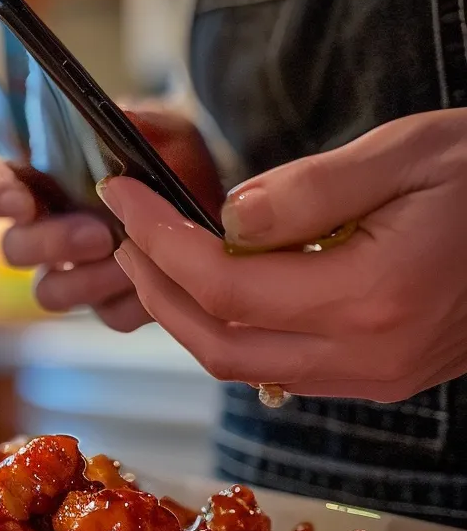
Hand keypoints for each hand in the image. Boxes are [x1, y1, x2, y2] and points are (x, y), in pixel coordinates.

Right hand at [0, 108, 223, 330]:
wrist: (220, 202)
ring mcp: (74, 272)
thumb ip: (141, 125)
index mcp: (42, 181)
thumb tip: (118, 120)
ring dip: (88, 280)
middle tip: (99, 234)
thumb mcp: (166, 131)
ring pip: (50, 292)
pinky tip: (162, 278)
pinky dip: (134, 300)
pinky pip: (107, 314)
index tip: (23, 201)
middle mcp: (46, 229)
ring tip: (133, 260)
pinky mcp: (109, 304)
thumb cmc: (177, 159)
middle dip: (51, 244)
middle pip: (14, 249)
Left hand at [98, 109, 466, 401]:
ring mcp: (375, 377)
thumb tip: (225, 219)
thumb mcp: (408, 153)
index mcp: (373, 297)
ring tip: (154, 255)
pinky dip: (231, 330)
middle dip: (156, 288)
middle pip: (219, 344)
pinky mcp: (380, 377)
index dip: (159, 242)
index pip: (224, 286)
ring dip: (187, 315)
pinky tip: (216, 285)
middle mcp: (368, 355)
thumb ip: (310, 189)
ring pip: (244, 367)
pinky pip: (280, 368)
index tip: (122, 195)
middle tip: (123, 233)